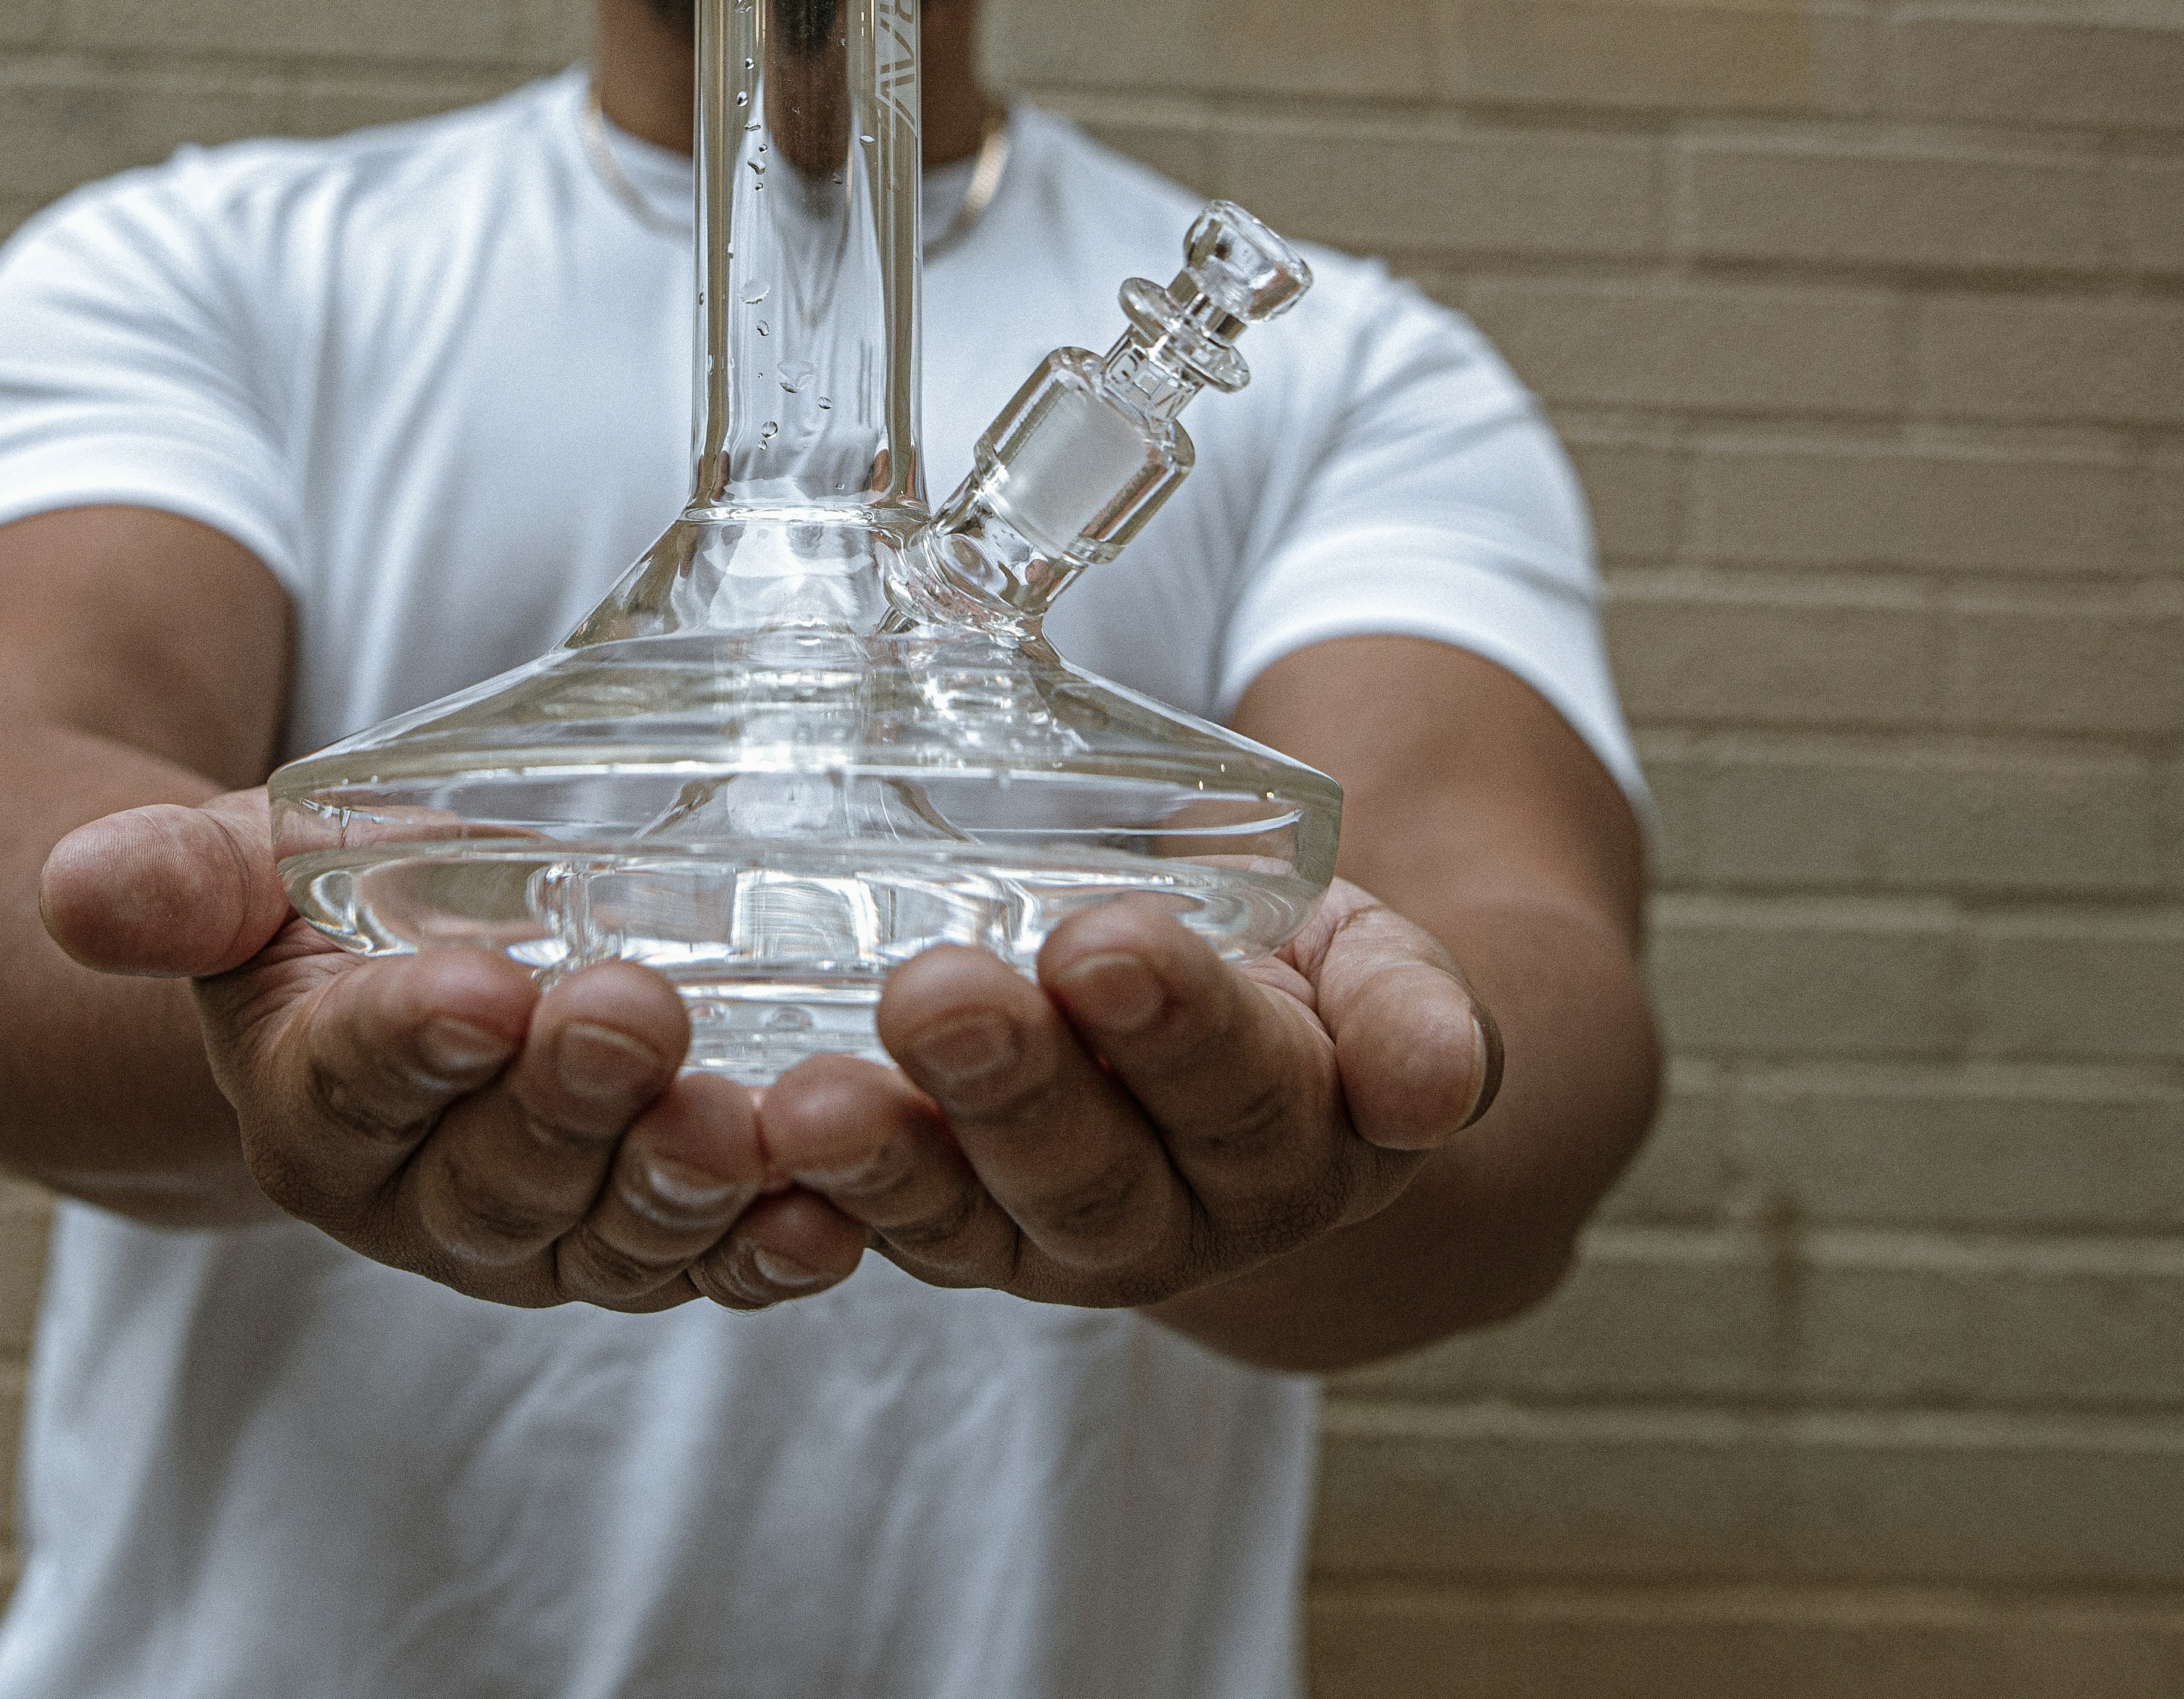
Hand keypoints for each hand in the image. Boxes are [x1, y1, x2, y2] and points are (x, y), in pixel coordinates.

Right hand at [38, 790, 866, 1312]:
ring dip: (681, 1185)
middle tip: (637, 1013)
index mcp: (307, 1110)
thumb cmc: (313, 911)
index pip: (354, 1084)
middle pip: (495, 1174)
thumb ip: (173, 881)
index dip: (415, 1042)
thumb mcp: (239, 867)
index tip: (479, 985)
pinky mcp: (648, 1238)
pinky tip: (835, 1214)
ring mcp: (544, 1234)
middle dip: (569, 1101)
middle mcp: (419, 1202)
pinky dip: (772, 1248)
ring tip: (743, 1119)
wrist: (392, 972)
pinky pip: (710, 1264)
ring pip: (611, 1235)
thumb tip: (77, 884)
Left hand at [755, 883, 1498, 1311]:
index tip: (1106, 940)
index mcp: (1307, 1144)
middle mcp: (1186, 1221)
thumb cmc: (1308, 979)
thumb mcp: (1378, 964)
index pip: (1242, 1091)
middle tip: (937, 994)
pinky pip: (884, 1233)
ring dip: (888, 1162)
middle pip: (1094, 1174)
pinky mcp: (959, 1234)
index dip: (1177, 1024)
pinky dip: (813, 1202)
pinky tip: (748, 1145)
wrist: (1258, 1049)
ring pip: (973, 1225)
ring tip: (807, 1099)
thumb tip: (1435, 1083)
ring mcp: (1058, 1243)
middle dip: (1012, 1086)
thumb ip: (1410, 1011)